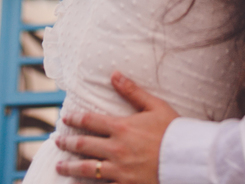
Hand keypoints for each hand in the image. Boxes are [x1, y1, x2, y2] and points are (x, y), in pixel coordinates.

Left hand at [54, 73, 177, 183]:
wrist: (187, 159)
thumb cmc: (173, 130)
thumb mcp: (155, 106)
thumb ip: (132, 91)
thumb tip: (114, 75)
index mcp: (121, 127)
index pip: (90, 121)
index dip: (75, 119)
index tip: (64, 118)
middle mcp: (116, 148)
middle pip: (83, 145)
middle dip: (67, 143)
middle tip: (56, 142)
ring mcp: (119, 169)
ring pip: (87, 169)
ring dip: (70, 167)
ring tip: (60, 165)